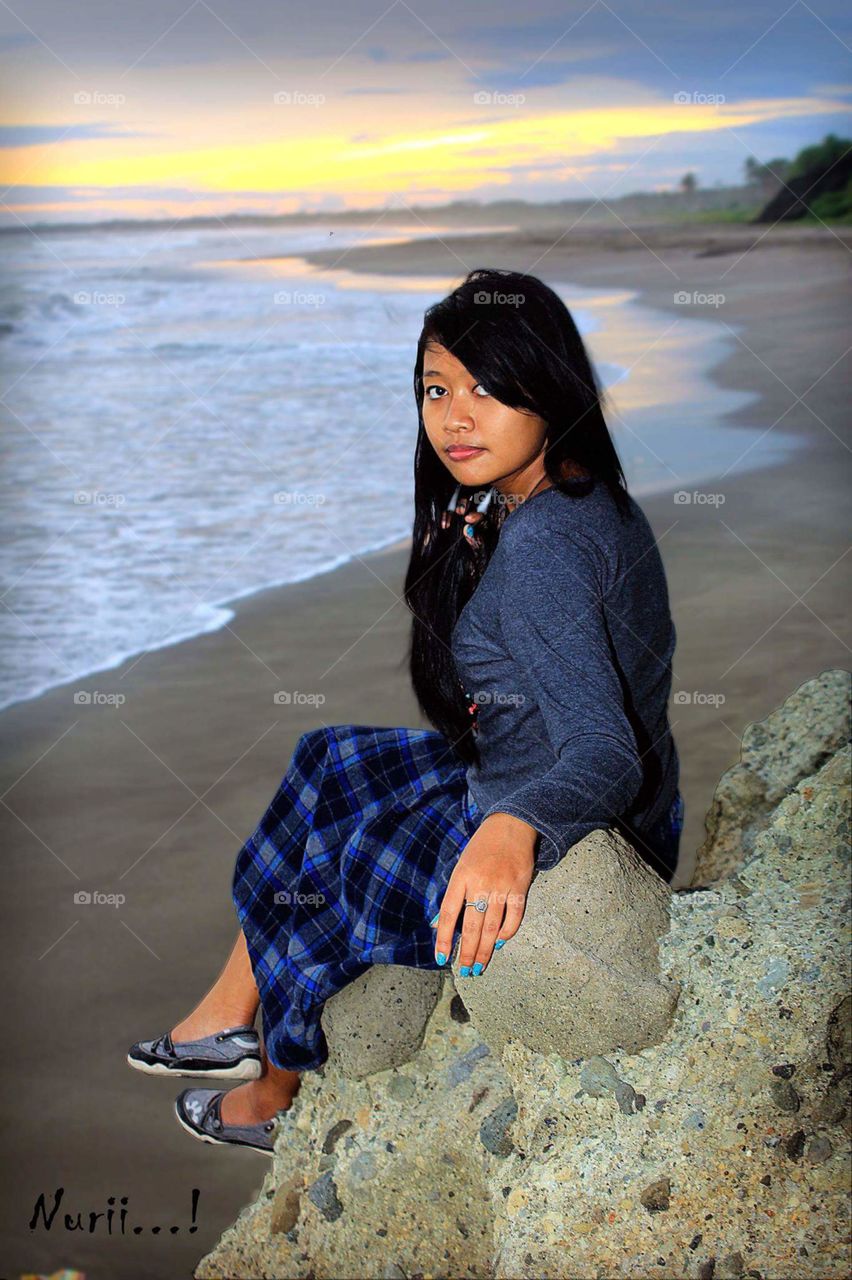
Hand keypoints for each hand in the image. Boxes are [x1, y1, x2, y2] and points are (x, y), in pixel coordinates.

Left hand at [431, 813, 535, 974]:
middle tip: (465, 971)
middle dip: (467, 952)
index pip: (448, 914)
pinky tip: (499, 943)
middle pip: (471, 927)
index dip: (444, 938)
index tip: (442, 957)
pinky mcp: (520, 888)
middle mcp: (480, 884)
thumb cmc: (482, 847)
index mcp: (461, 876)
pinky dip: (506, 934)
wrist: (511, 825)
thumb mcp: (461, 865)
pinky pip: (514, 918)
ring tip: (479, 966)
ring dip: (485, 951)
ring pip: (492, 928)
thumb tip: (438, 924)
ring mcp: (501, 887)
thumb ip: (453, 894)